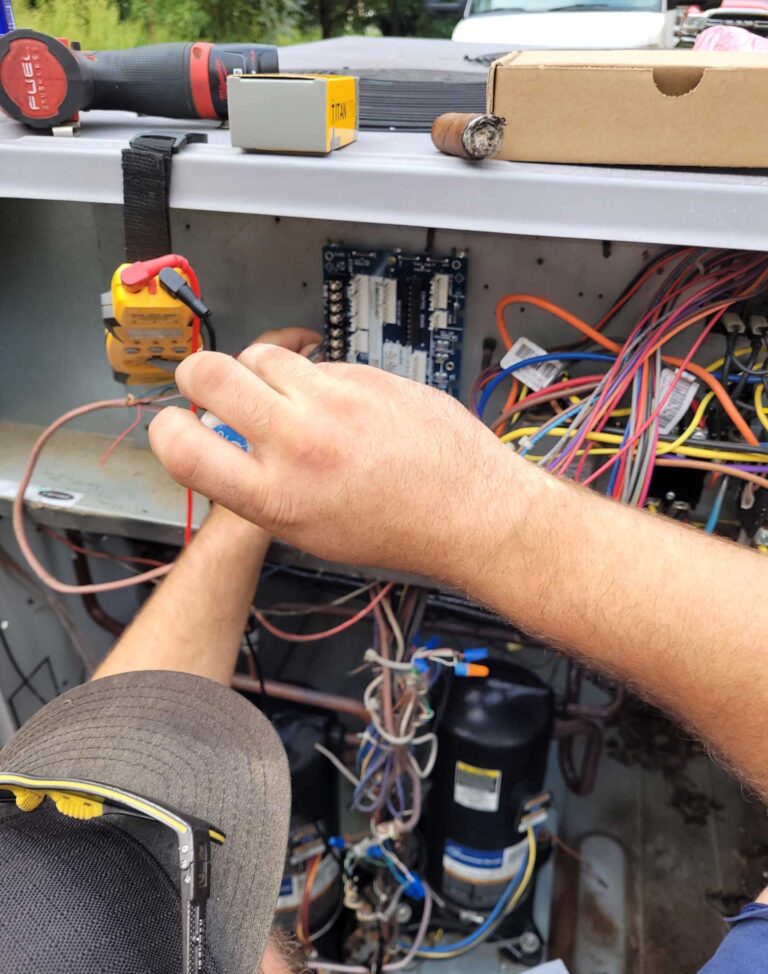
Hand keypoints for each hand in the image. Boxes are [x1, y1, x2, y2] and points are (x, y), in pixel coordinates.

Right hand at [149, 334, 527, 581]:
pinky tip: (340, 406)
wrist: (470, 511)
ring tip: (283, 395)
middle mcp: (297, 443)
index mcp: (274, 496)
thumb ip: (257, 487)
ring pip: (263, 355)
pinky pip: (319, 362)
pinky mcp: (366, 376)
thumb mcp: (310, 531)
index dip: (167, 429)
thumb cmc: (397, 531)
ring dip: (260, 371)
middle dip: (197, 374)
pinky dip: (317, 378)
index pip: (180, 446)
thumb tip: (226, 444)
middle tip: (209, 385)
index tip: (178, 425)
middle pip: (208, 373)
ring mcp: (333, 402)